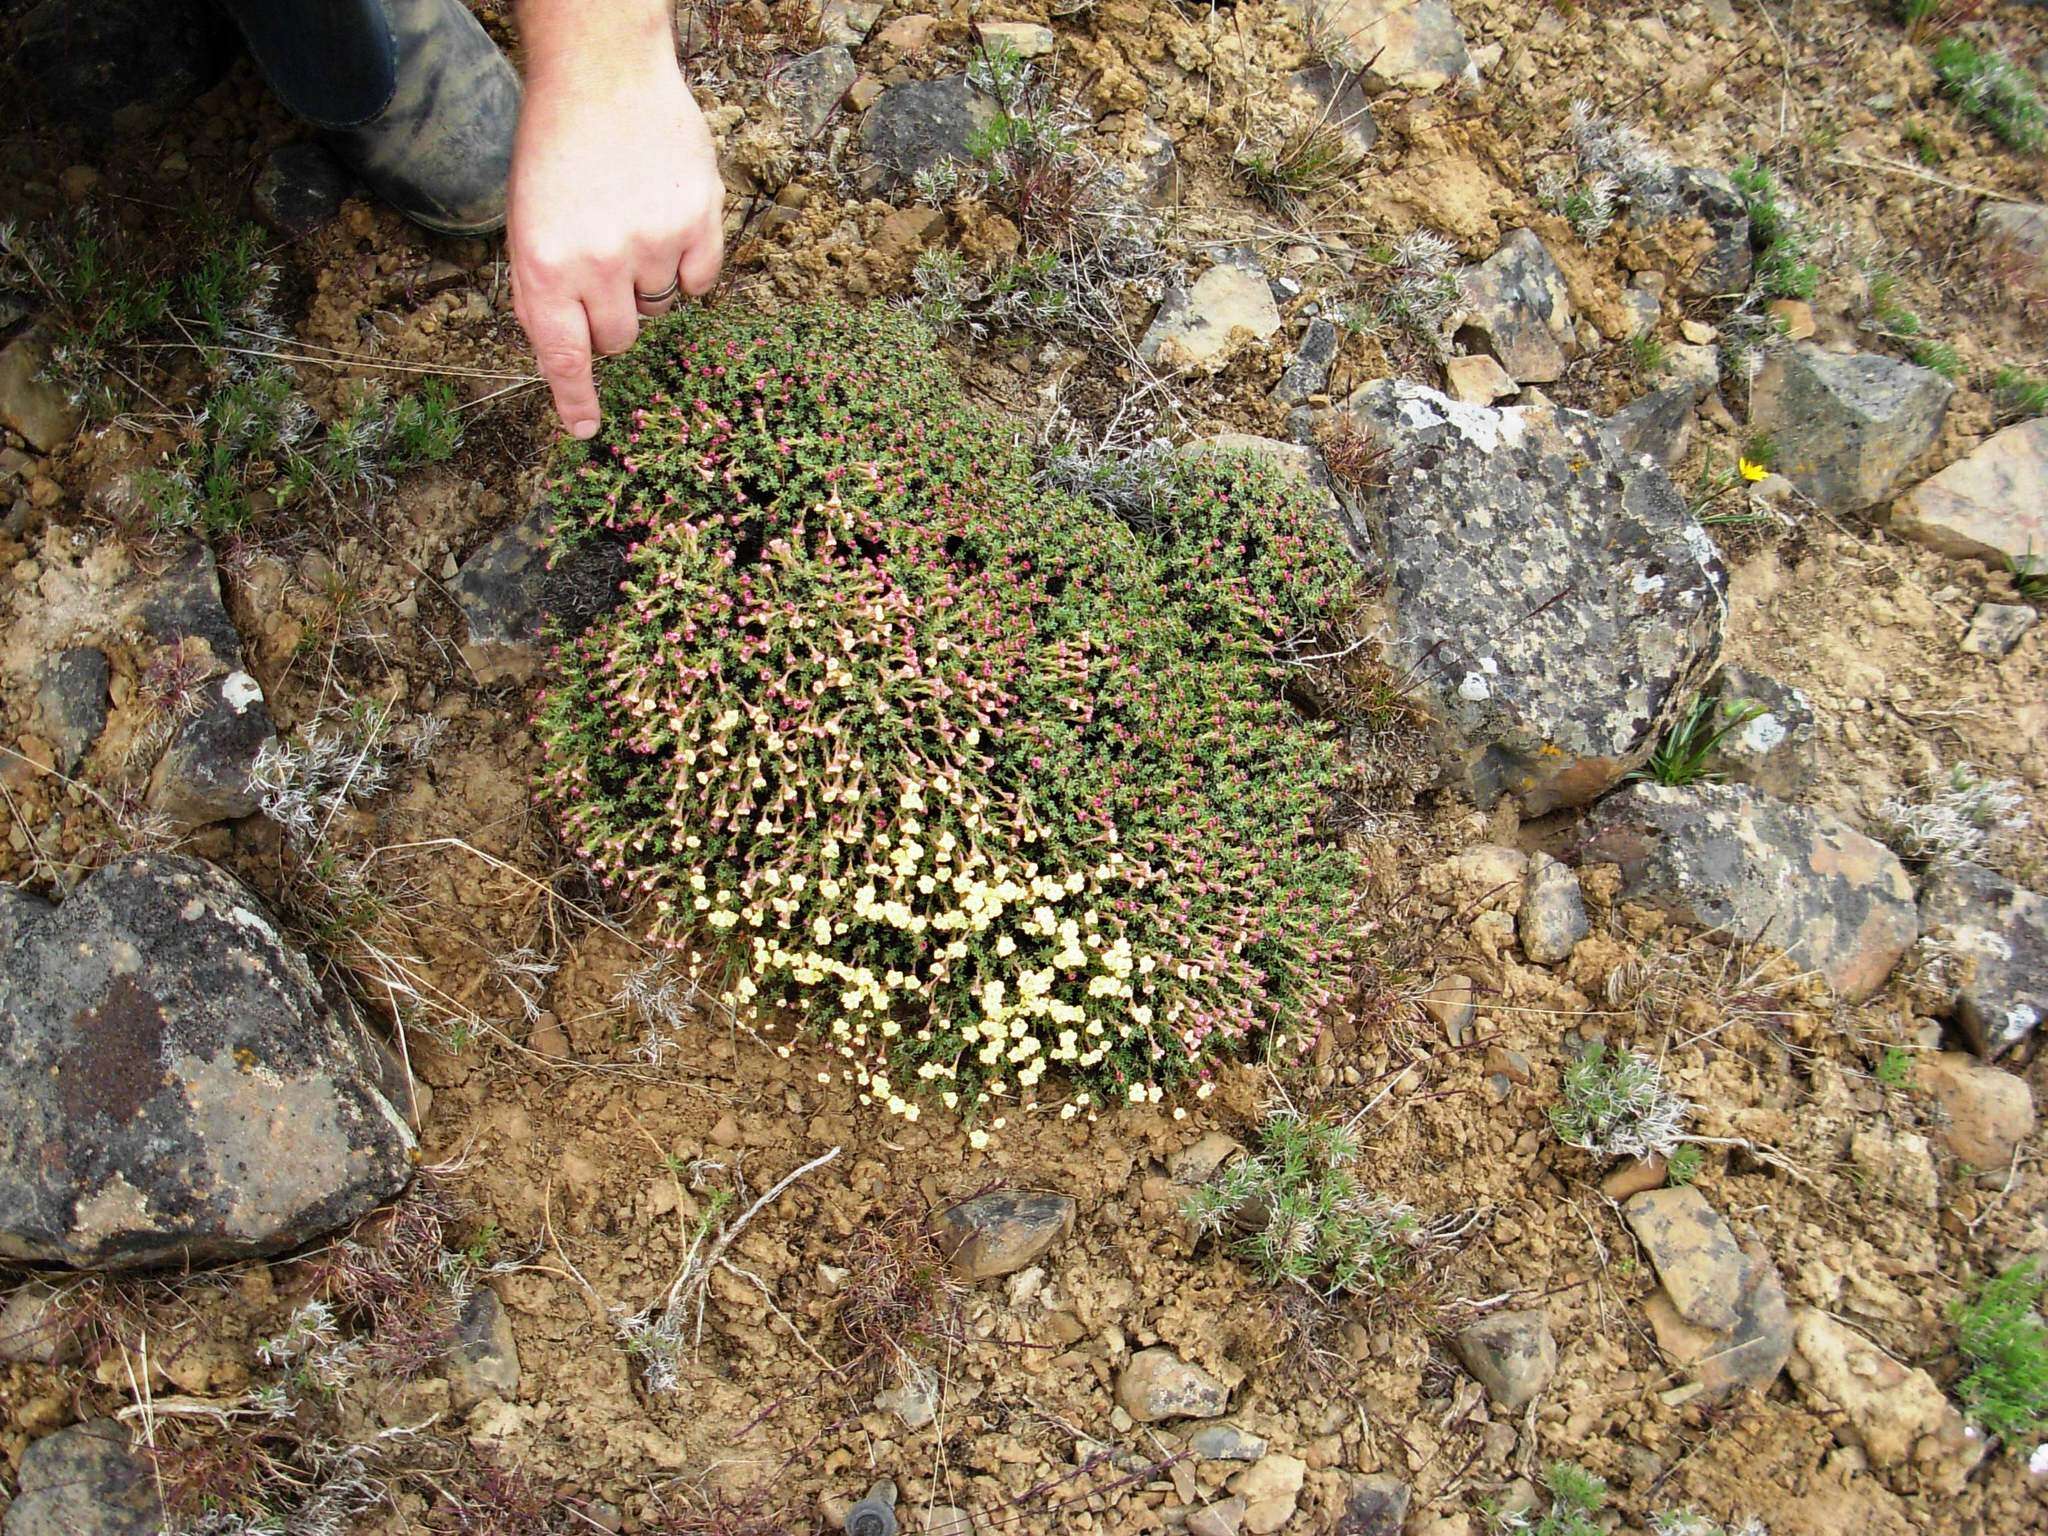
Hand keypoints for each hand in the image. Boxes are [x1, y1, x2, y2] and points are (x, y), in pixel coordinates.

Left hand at [508, 10, 723, 438]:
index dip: (576, 399)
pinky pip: (700, 282)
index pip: (563, 356)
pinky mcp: (697, 223)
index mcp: (542, 265)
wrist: (602, 71)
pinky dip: (687, 262)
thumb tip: (570, 354)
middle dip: (614, 315)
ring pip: (660, 307)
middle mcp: (595, 264)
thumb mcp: (527, 220)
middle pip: (618, 337)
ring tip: (633, 221)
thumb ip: (547, 288)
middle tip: (607, 265)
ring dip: (649, 280)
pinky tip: (667, 218)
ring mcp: (650, 245)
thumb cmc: (557, 147)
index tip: (586, 430)